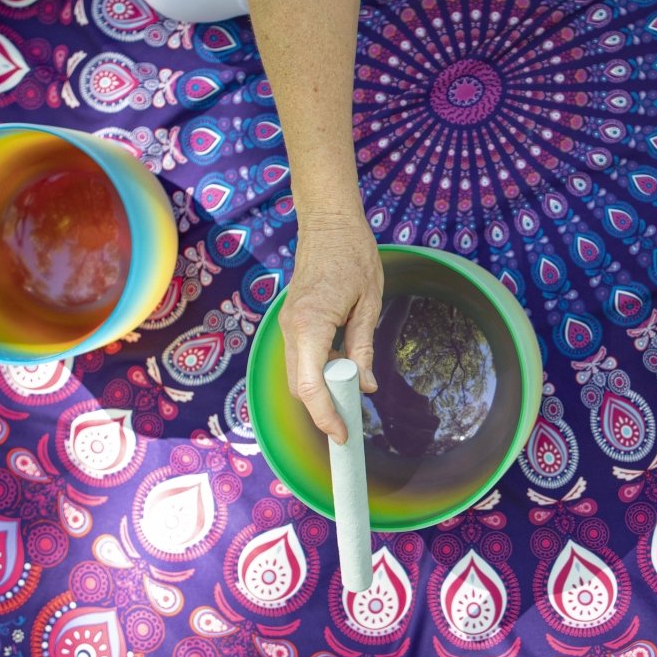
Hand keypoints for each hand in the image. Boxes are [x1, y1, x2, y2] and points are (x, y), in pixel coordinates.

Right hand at [278, 202, 382, 443]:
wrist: (328, 222)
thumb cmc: (352, 255)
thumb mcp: (369, 304)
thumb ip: (363, 348)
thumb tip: (365, 386)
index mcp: (310, 325)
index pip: (310, 386)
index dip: (325, 416)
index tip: (342, 434)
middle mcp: (291, 328)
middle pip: (299, 387)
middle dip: (322, 410)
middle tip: (351, 423)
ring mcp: (288, 324)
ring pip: (297, 375)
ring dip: (320, 391)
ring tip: (351, 399)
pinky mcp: (292, 320)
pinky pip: (301, 357)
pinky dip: (317, 372)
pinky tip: (343, 370)